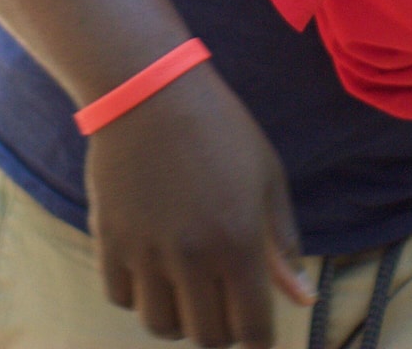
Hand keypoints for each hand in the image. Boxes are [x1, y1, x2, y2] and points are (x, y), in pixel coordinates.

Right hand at [85, 62, 312, 347]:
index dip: (258, 335)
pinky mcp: (109, 237)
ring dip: (177, 316)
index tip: (254, 320)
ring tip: (183, 286)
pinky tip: (149, 266)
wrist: (150, 87)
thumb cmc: (219, 127)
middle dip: (220, 328)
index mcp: (239, 242)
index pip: (254, 332)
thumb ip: (283, 244)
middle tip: (220, 298)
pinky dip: (136, 293)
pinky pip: (120, 298)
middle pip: (208, 337)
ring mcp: (147, 249)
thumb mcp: (266, 177)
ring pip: (161, 326)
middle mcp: (193, 256)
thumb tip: (303, 298)